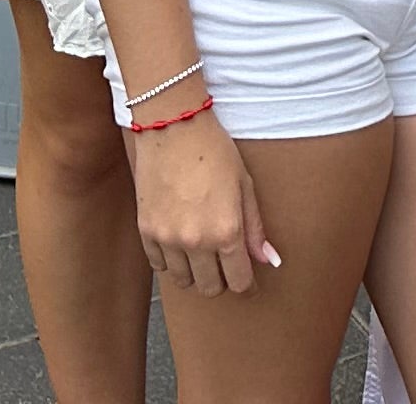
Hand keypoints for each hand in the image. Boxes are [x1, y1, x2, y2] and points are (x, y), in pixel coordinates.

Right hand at [130, 116, 276, 294]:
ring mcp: (168, 239)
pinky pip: (159, 265)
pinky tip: (178, 242)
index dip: (247, 284)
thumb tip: (269, 260)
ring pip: (184, 281)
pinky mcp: (146, 231)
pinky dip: (170, 260)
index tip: (247, 280)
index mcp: (226, 232)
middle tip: (224, 261)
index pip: (239, 282)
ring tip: (200, 250)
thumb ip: (255, 229)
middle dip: (221, 280)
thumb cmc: (214, 151)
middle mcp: (196, 242)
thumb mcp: (244, 185)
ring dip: (195, 272)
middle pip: (211, 288)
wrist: (173, 127)